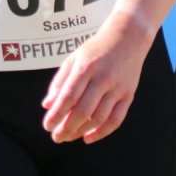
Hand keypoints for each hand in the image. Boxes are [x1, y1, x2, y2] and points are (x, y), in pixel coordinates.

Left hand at [41, 10, 149, 144]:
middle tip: (56, 137)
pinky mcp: (128, 95)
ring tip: (69, 137)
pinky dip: (102, 132)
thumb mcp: (74, 58)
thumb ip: (60, 81)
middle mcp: (103, 78)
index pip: (69, 96)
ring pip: (99, 118)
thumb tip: (47, 105)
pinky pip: (116, 120)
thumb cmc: (96, 49)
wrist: (127, 38)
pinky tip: (88, 137)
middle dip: (67, 127)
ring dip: (82, 131)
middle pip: (83, 110)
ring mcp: (118, 88)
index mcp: (86, 66)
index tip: (47, 125)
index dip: (57, 114)